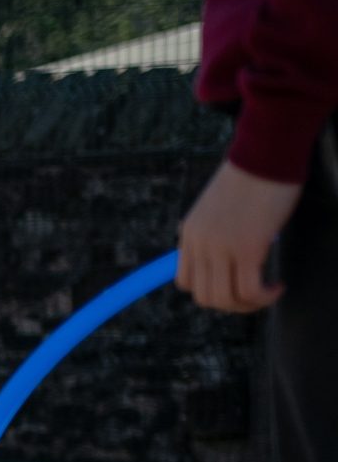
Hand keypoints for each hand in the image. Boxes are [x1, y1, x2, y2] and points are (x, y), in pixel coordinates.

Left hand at [178, 159, 302, 312]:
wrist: (265, 156)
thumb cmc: (249, 178)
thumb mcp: (215, 209)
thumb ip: (212, 232)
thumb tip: (224, 253)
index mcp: (188, 234)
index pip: (185, 281)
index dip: (211, 290)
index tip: (234, 283)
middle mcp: (198, 244)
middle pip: (204, 297)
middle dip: (230, 304)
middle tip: (254, 295)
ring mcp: (221, 248)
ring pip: (224, 299)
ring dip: (248, 305)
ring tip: (267, 294)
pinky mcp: (248, 248)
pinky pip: (249, 291)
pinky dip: (264, 297)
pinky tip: (277, 287)